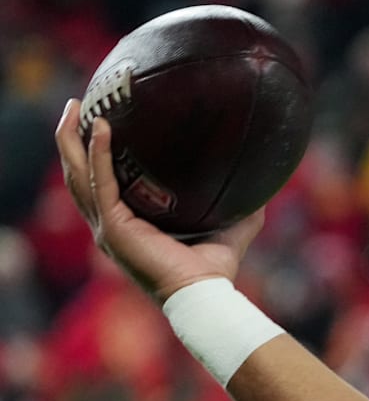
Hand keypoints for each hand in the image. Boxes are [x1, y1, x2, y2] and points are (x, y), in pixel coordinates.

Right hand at [54, 98, 263, 301]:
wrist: (205, 294)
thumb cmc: (215, 270)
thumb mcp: (230, 229)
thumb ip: (243, 208)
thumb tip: (266, 185)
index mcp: (128, 226)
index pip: (102, 185)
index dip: (95, 155)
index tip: (99, 122)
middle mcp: (110, 226)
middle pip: (79, 175)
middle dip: (71, 139)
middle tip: (77, 105)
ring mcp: (108, 227)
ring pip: (79, 176)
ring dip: (71, 140)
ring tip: (77, 107)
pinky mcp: (113, 228)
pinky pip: (101, 183)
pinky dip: (98, 154)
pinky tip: (100, 128)